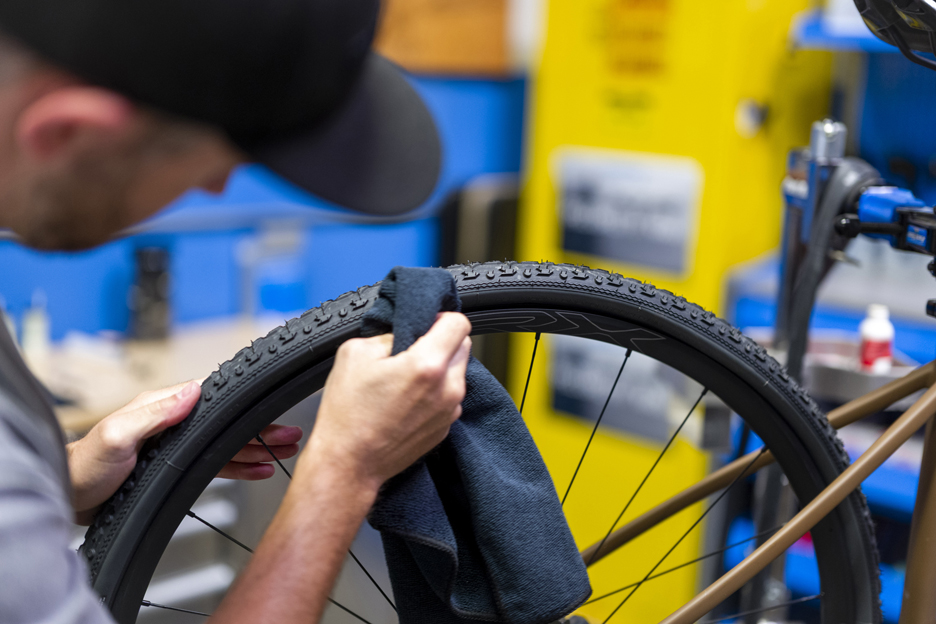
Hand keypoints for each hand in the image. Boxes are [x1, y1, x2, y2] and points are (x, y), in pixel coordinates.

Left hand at [68, 381, 302, 523]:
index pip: (216, 398)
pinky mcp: (176, 466)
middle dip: (263, 427)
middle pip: (229, 422)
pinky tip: (259, 468)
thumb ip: (156, 412)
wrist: (69, 497)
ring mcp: (178, 444)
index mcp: (164, 405)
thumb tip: (194, 389)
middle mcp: (175, 422)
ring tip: (285, 449)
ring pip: (228, 443)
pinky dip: (241, 465)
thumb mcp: (119, 435)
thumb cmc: (85, 466)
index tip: (272, 405)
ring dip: (257, 447)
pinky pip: (216, 463)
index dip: (247, 404)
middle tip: (291, 433)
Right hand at [299, 312, 471, 493]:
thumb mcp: (356, 353)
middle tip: (411, 350)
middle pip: (463, 345)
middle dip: (441, 341)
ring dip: (439, 367)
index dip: (440, 317)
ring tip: (406, 379)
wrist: (349, 464)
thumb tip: (405, 329)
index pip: (459, 323)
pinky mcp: (446, 427)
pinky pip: (450, 396)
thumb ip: (388, 332)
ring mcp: (450, 410)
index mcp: (427, 365)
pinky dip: (436, 391)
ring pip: (458, 371)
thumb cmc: (348, 414)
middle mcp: (448, 388)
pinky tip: (407, 400)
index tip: (425, 323)